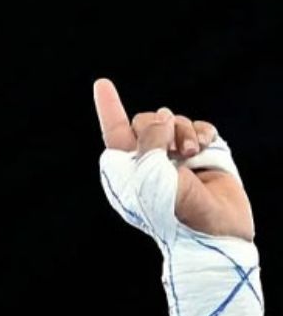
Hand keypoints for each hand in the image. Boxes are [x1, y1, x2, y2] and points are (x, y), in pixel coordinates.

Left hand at [93, 78, 253, 240]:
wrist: (214, 232)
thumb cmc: (172, 210)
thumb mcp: (149, 173)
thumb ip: (149, 137)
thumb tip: (163, 116)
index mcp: (126, 167)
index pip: (114, 131)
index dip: (108, 106)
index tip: (102, 83)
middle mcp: (149, 160)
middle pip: (147, 120)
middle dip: (160, 126)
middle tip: (175, 151)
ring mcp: (177, 158)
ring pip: (175, 122)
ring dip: (183, 131)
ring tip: (191, 153)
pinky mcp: (205, 156)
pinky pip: (200, 127)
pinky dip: (203, 132)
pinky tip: (205, 146)